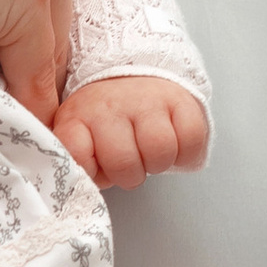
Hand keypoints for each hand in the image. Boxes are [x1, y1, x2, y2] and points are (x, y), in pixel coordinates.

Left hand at [52, 73, 210, 189]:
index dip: (89, 172)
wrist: (131, 78)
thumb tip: (85, 188)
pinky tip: (173, 146)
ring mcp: (145, 101)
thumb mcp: (79, 139)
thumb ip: (78, 163)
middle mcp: (109, 106)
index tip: (96, 170)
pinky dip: (186, 154)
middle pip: (123, 163)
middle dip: (129, 176)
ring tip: (150, 154)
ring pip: (160, 151)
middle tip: (130, 165)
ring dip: (158, 164)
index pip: (75, 153)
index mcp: (78, 118)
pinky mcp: (178, 100)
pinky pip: (191, 140)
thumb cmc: (105, 121)